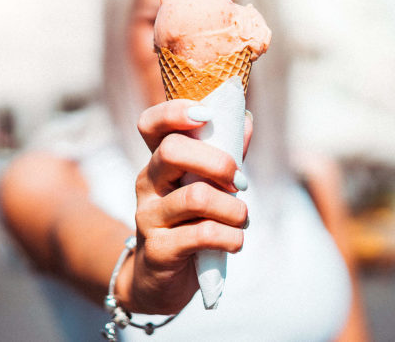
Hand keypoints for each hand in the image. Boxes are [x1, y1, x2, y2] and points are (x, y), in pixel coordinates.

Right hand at [116, 99, 252, 314]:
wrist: (160, 282)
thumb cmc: (189, 226)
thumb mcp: (205, 188)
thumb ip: (224, 155)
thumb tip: (246, 119)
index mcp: (158, 163)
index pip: (150, 124)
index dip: (174, 112)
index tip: (206, 115)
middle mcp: (147, 184)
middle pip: (172, 151)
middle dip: (218, 163)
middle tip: (239, 183)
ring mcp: (148, 217)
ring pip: (196, 196)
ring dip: (234, 208)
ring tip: (242, 219)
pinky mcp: (158, 249)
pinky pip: (203, 234)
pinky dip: (231, 237)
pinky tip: (235, 242)